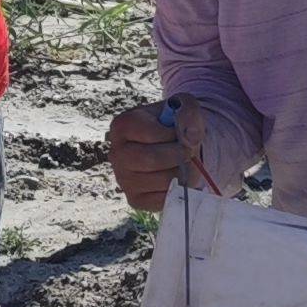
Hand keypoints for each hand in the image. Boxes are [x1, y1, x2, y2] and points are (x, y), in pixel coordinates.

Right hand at [106, 99, 238, 212]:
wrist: (173, 147)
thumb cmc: (175, 125)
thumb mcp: (184, 107)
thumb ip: (189, 112)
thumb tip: (191, 137)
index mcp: (122, 126)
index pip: (148, 132)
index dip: (171, 133)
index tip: (178, 132)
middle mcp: (116, 154)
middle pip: (150, 159)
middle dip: (178, 155)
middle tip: (189, 151)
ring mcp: (123, 179)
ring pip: (161, 181)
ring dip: (184, 173)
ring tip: (185, 163)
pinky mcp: (135, 199)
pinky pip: (162, 199)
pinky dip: (178, 189)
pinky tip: (177, 177)